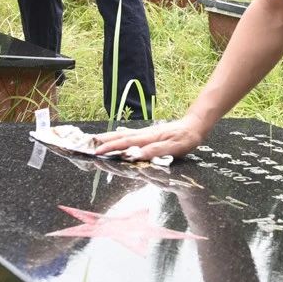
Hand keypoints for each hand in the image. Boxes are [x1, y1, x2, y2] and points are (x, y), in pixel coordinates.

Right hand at [93, 116, 207, 160]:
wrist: (194, 126)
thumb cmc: (185, 139)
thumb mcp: (174, 147)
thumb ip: (156, 151)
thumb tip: (136, 155)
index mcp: (148, 138)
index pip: (125, 143)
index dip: (110, 148)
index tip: (97, 152)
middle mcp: (144, 134)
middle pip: (120, 137)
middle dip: (104, 141)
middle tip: (88, 144)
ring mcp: (146, 133)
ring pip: (123, 135)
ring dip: (109, 137)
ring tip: (96, 140)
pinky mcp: (149, 134)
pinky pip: (130, 135)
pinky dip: (119, 136)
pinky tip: (116, 137)